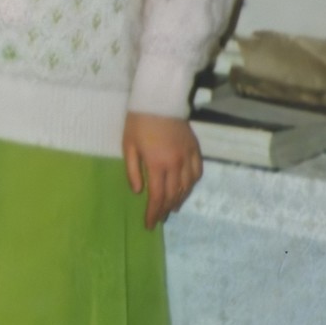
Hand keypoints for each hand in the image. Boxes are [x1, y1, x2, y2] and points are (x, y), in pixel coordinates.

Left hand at [124, 112, 202, 229]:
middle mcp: (176, 164)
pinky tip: (186, 189)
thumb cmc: (138, 122)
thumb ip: (133, 170)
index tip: (149, 224)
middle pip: (173, 194)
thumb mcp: (128, 146)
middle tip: (159, 218)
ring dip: (179, 200)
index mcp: (158, 164)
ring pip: (187, 186)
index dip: (154, 212)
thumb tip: (138, 191)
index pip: (157, 196)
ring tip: (171, 208)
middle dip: (165, 209)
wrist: (159, 100)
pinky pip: (197, 173)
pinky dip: (192, 184)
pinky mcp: (195, 149)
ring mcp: (188, 157)